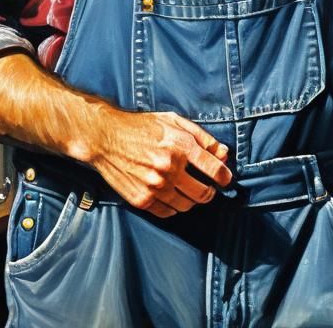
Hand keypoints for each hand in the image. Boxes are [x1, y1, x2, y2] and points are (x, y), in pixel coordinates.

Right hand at [87, 106, 232, 218]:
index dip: (225, 176)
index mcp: (180, 146)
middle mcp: (169, 168)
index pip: (214, 169)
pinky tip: (172, 195)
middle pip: (204, 193)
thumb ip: (202, 137)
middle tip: (209, 187)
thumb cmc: (142, 126)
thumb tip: (223, 154)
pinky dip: (174, 206)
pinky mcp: (142, 199)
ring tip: (189, 190)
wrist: (107, 138)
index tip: (226, 178)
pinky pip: (168, 212)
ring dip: (193, 200)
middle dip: (211, 191)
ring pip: (187, 205)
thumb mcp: (174, 121)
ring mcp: (155, 186)